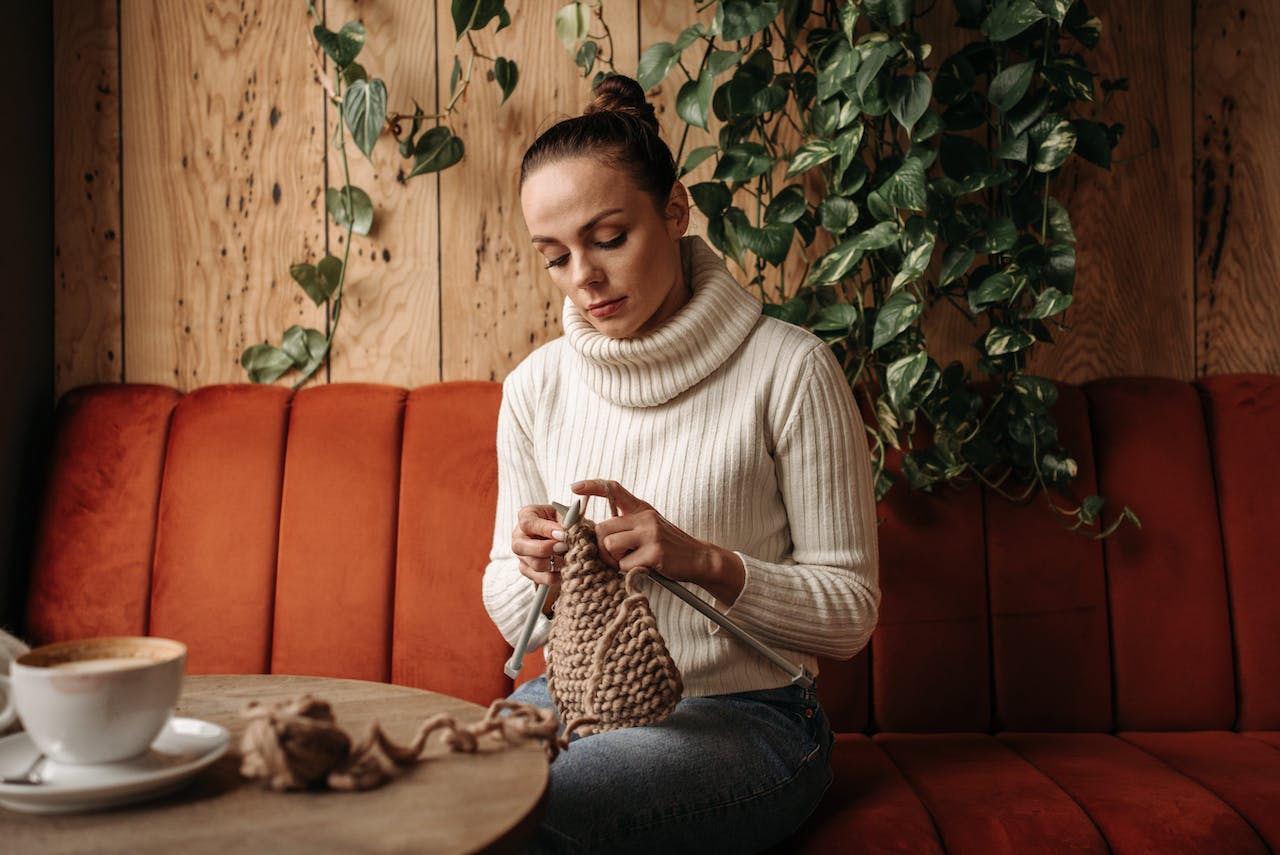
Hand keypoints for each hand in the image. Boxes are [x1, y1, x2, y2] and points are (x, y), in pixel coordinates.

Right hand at [511, 504, 568, 602]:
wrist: (566, 536)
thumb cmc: (564, 521)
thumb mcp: (567, 515)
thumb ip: (569, 520)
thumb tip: (570, 530)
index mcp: (526, 515)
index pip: (528, 523)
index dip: (545, 530)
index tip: (563, 534)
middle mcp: (519, 536)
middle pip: (521, 546)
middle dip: (546, 549)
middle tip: (565, 547)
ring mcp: (521, 555)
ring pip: (534, 564)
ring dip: (554, 563)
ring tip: (569, 558)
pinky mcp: (527, 570)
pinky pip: (540, 578)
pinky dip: (556, 576)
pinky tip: (566, 569)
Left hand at [571, 480, 745, 605]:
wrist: (698, 558)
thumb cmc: (669, 545)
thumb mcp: (650, 525)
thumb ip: (627, 524)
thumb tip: (595, 532)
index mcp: (641, 509)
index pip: (614, 489)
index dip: (592, 486)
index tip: (574, 486)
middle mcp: (644, 517)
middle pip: (602, 528)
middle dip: (601, 547)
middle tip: (613, 557)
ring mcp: (650, 534)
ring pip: (609, 545)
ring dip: (614, 560)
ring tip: (630, 562)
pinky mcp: (654, 553)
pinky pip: (624, 564)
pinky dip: (628, 571)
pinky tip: (643, 568)